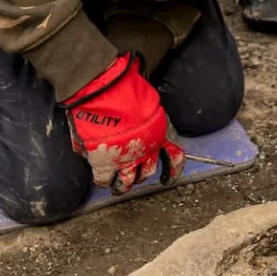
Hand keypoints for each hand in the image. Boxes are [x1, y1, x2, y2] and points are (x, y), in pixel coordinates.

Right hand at [63, 53, 185, 193]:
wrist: (105, 92)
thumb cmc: (126, 88)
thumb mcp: (147, 101)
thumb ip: (148, 118)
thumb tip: (143, 121)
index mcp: (161, 133)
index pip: (175, 157)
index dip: (172, 171)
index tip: (167, 180)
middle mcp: (146, 150)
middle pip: (147, 172)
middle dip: (141, 175)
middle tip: (134, 177)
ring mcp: (125, 159)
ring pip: (127, 182)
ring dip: (122, 186)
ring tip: (117, 187)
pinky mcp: (103, 163)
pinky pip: (104, 179)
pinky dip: (102, 180)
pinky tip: (101, 178)